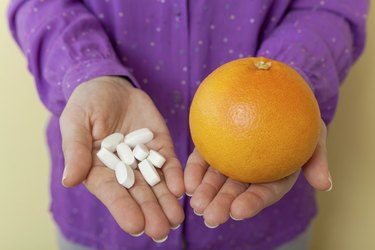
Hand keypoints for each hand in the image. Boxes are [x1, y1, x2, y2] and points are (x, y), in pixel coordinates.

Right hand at [60, 76, 184, 240]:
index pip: (112, 194)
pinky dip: (175, 176)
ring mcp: (144, 159)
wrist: (110, 86)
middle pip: (139, 194)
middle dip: (150, 212)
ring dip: (167, 201)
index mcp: (99, 170)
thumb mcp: (75, 121)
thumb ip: (76, 149)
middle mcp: (124, 170)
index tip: (135, 225)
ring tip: (176, 219)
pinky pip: (169, 163)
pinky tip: (181, 188)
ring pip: (157, 184)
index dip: (123, 209)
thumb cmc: (86, 104)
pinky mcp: (160, 146)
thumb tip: (69, 180)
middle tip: (162, 230)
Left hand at [184, 121, 330, 226]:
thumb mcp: (315, 133)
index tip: (239, 211)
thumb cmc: (298, 115)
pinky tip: (186, 183)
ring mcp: (230, 159)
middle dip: (223, 205)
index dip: (253, 203)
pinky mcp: (214, 146)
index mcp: (273, 175)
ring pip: (217, 179)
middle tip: (210, 217)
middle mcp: (250, 172)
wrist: (273, 92)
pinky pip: (203, 159)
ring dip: (205, 193)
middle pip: (236, 191)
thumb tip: (325, 185)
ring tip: (195, 204)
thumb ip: (317, 158)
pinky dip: (194, 171)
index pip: (264, 193)